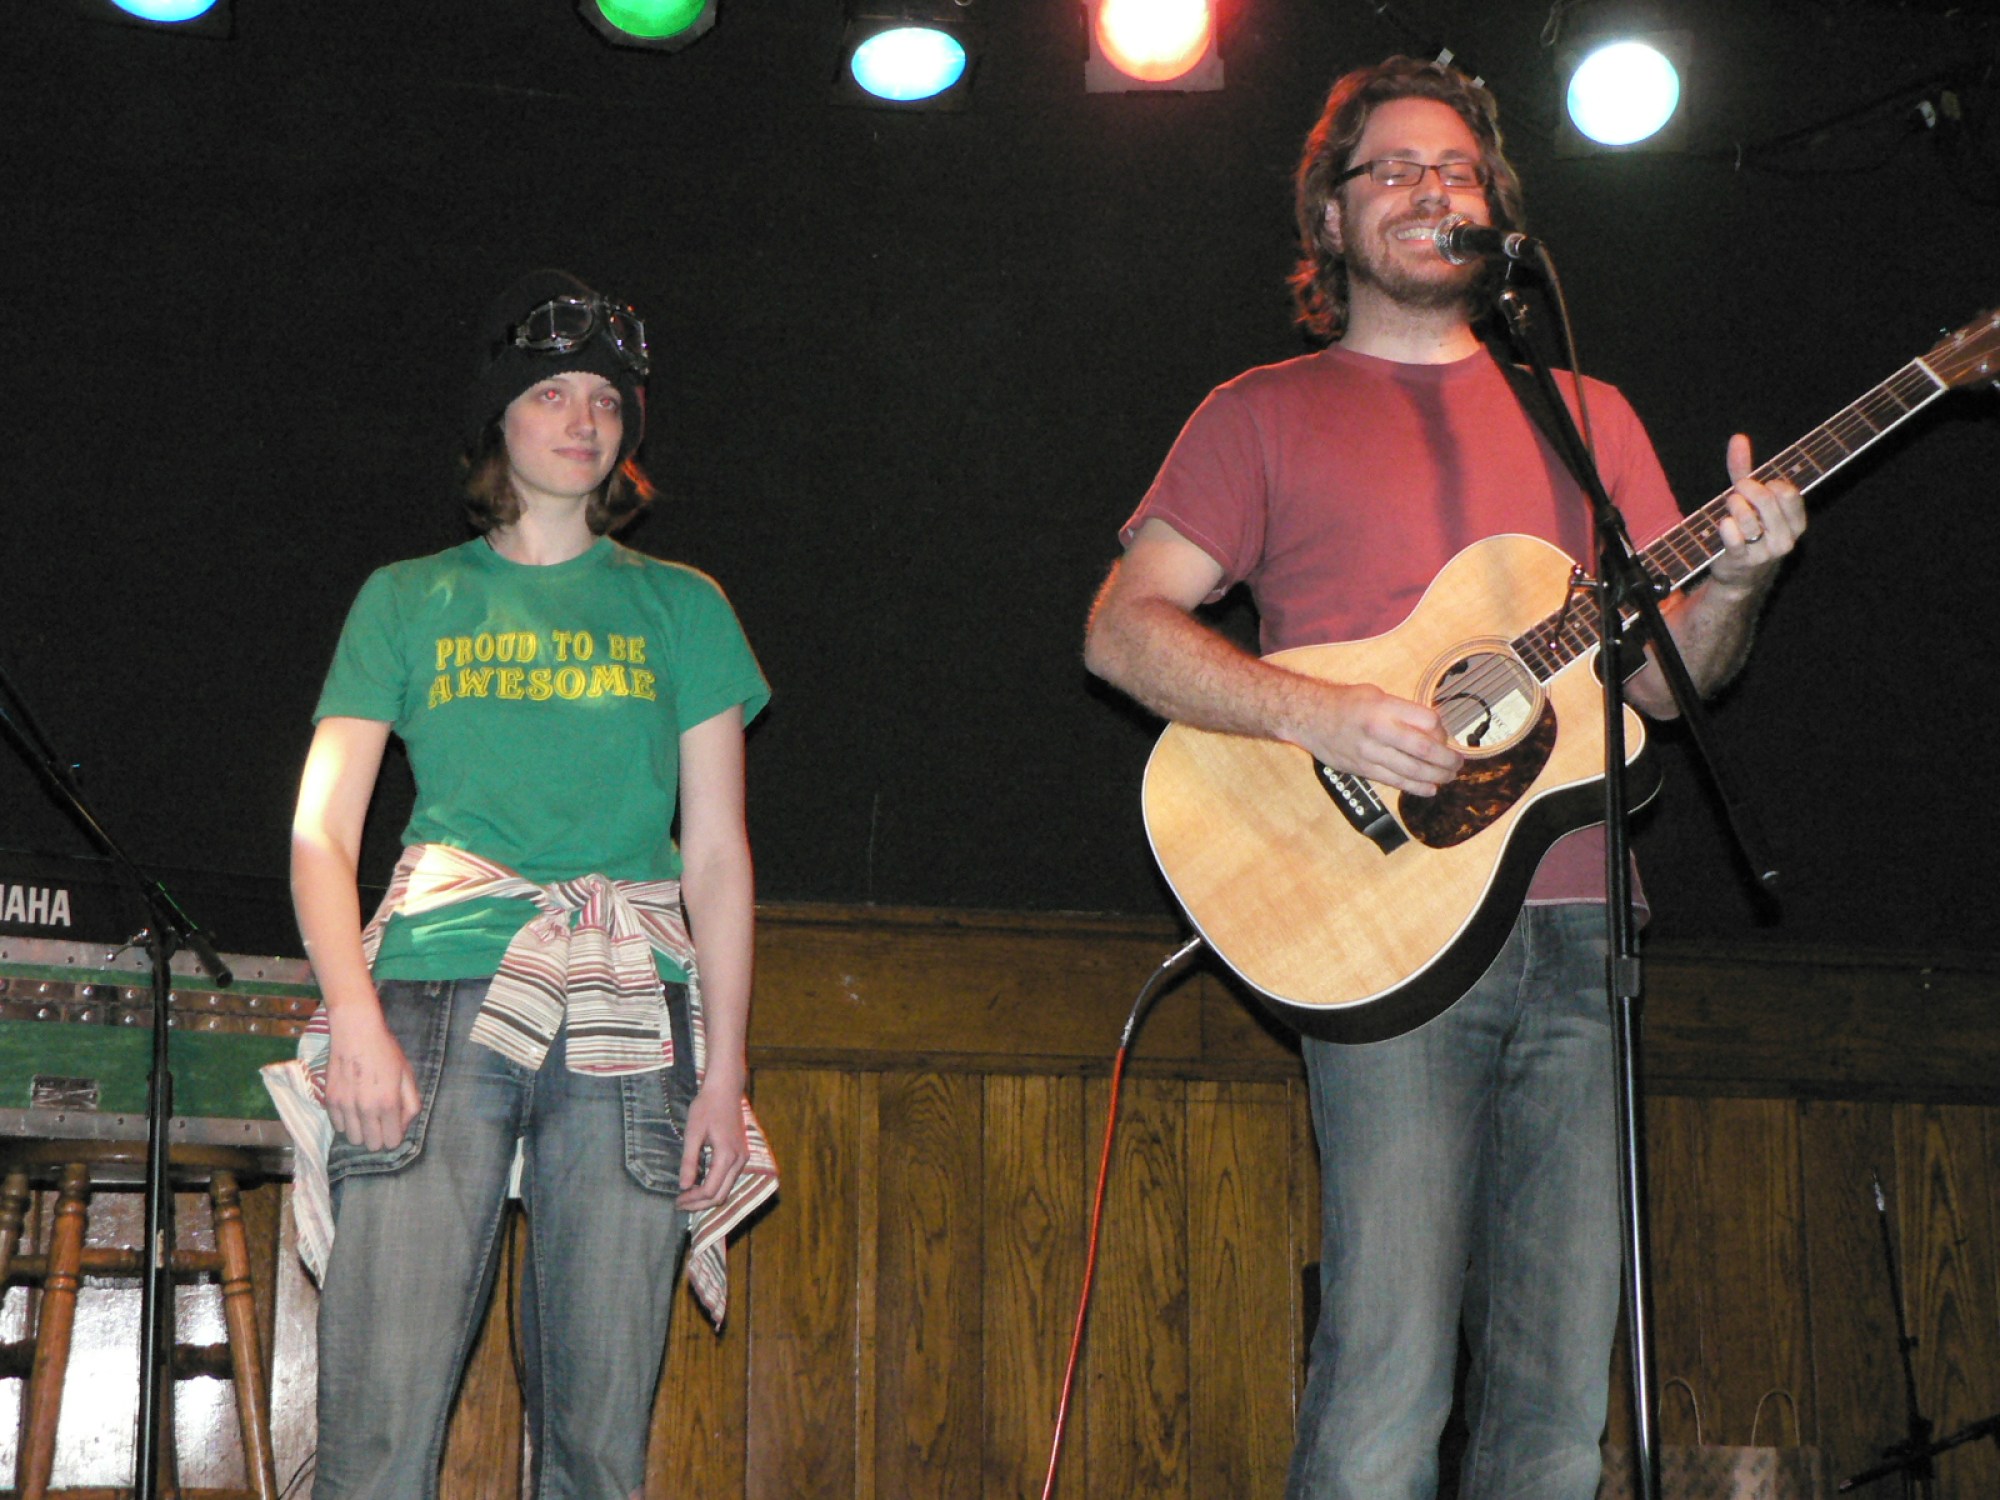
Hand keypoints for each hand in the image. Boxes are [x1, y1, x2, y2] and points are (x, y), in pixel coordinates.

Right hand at [323, 1003, 420, 1151]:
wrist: (355, 1032)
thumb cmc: (385, 1051)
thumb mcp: (407, 1074)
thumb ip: (410, 1103)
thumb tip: (403, 1125)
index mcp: (388, 1103)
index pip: (391, 1142)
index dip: (394, 1135)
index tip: (394, 1125)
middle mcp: (365, 1109)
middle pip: (372, 1145)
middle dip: (379, 1136)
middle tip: (380, 1120)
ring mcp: (345, 1106)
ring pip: (353, 1138)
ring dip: (361, 1130)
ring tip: (365, 1113)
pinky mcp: (330, 1101)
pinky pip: (337, 1126)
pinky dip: (346, 1121)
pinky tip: (352, 1106)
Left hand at [677, 1080, 749, 1212]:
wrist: (725, 1089)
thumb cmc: (706, 1107)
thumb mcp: (693, 1133)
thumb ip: (689, 1161)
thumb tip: (683, 1186)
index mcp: (727, 1155)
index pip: (711, 1189)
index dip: (693, 1199)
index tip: (677, 1200)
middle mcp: (739, 1160)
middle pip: (721, 1195)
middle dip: (700, 1204)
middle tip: (680, 1204)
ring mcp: (743, 1158)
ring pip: (727, 1189)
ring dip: (708, 1197)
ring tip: (688, 1197)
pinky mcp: (741, 1155)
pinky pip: (730, 1180)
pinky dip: (715, 1187)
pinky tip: (700, 1184)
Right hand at [1291, 680, 1462, 796]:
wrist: (1309, 717)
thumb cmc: (1345, 703)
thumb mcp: (1376, 694)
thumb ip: (1403, 711)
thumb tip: (1433, 728)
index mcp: (1385, 707)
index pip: (1428, 721)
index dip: (1443, 731)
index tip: (1445, 735)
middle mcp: (1379, 730)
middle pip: (1425, 749)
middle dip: (1447, 759)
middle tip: (1459, 763)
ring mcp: (1370, 753)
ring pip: (1412, 770)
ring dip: (1436, 776)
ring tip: (1449, 776)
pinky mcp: (1363, 769)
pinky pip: (1395, 781)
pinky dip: (1416, 787)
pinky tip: (1430, 788)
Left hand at [1710, 433, 1805, 593]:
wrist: (1738, 575)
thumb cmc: (1747, 531)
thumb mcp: (1749, 500)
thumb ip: (1745, 470)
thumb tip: (1738, 438)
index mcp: (1796, 522)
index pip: (1788, 492)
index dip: (1768, 483)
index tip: (1757, 486)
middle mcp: (1786, 538)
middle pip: (1767, 499)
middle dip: (1746, 488)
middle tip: (1737, 490)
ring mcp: (1765, 552)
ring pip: (1748, 517)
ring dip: (1733, 505)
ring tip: (1729, 507)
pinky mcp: (1741, 561)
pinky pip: (1732, 535)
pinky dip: (1724, 525)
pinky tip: (1723, 525)